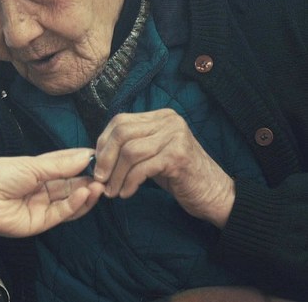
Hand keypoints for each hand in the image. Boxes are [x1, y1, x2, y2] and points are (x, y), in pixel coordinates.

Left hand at [0, 148, 104, 236]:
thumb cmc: (0, 174)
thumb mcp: (33, 165)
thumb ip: (60, 164)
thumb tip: (86, 155)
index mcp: (38, 171)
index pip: (66, 166)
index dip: (82, 162)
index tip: (101, 156)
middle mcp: (43, 189)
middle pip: (71, 185)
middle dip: (89, 179)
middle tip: (105, 174)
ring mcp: (43, 206)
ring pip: (71, 201)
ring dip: (86, 193)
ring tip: (99, 185)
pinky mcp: (42, 222)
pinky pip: (62, 213)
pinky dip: (75, 204)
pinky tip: (85, 193)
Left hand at [94, 108, 235, 227]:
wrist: (214, 194)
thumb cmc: (179, 176)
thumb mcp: (153, 154)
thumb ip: (130, 147)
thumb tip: (96, 153)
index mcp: (161, 116)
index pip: (120, 121)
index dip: (103, 142)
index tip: (98, 164)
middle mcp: (169, 121)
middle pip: (122, 133)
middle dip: (105, 158)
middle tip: (100, 179)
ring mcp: (175, 137)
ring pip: (130, 152)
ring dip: (115, 175)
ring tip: (112, 191)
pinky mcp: (178, 157)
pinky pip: (142, 168)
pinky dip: (129, 183)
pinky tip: (126, 193)